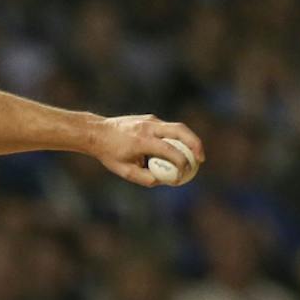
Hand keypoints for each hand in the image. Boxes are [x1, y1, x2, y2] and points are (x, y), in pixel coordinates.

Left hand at [90, 114, 204, 187]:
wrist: (97, 132)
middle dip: (195, 144)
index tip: (185, 173)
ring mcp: (150, 120)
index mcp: (141, 140)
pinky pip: (169, 128)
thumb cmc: (110, 154)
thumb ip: (145, 178)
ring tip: (196, 155)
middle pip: (180, 131)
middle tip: (201, 159)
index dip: (181, 162)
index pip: (168, 150)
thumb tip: (164, 180)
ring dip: (190, 140)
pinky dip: (178, 138)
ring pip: (177, 127)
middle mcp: (148, 127)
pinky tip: (180, 150)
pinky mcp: (151, 119)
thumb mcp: (125, 171)